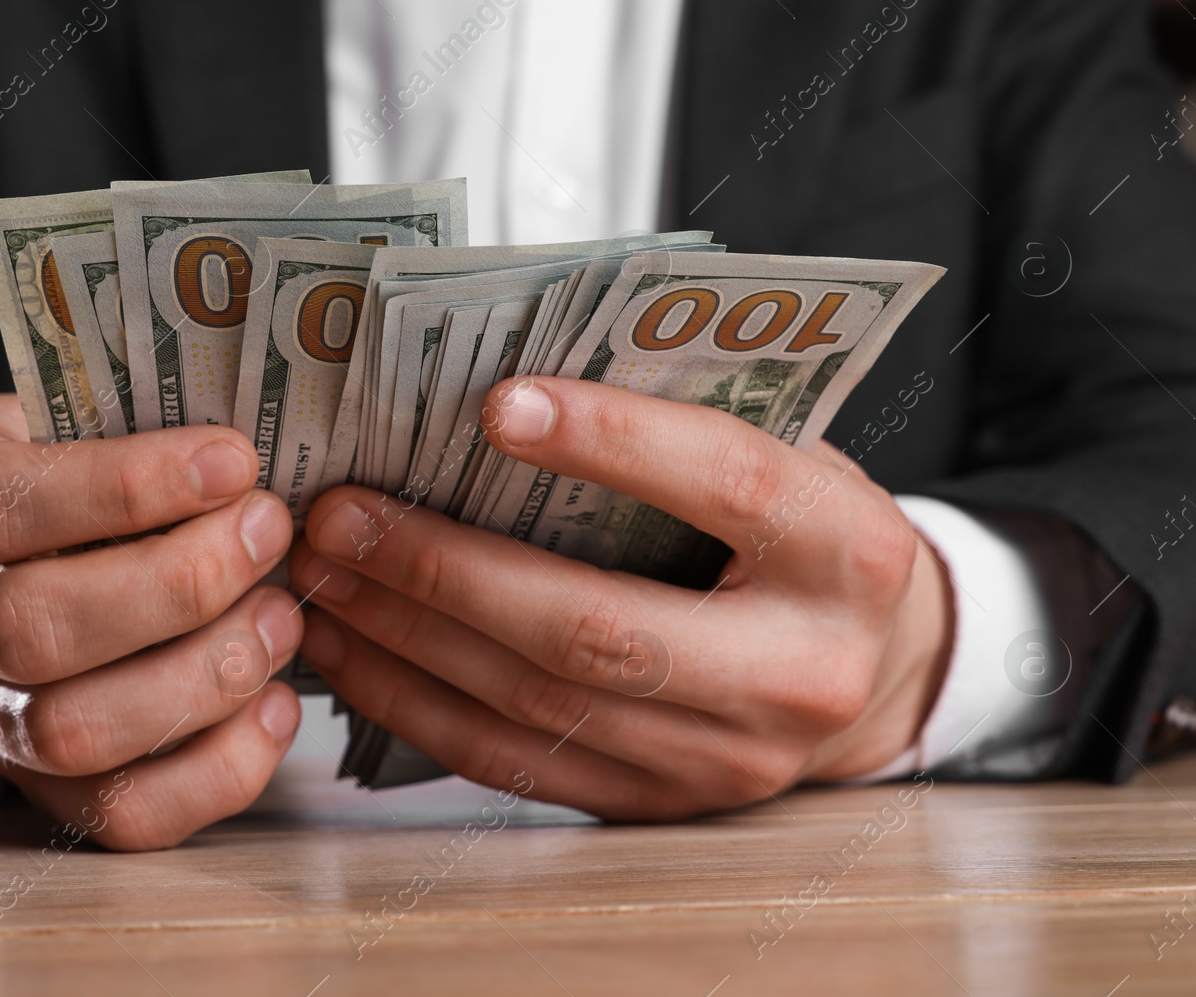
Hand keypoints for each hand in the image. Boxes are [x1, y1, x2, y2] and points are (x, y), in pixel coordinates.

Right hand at [0, 394, 300, 848]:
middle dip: (177, 584)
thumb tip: (258, 458)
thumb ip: (144, 425)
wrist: (18, 566)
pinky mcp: (42, 789)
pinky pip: (121, 814)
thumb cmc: (80, 473)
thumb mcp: (86, 415)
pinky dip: (220, 768)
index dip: (122, 487)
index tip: (234, 461)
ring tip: (283, 618)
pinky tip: (278, 706)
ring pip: (72, 731)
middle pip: (29, 629)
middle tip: (271, 533)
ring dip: (205, 676)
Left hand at [290, 376, 952, 818]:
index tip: (490, 402)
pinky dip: (419, 708)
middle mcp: (800, 672)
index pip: (726, 486)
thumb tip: (497, 389)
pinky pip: (519, 765)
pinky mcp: (664, 807)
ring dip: (407, 640)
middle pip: (600, 627)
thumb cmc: (800, 535)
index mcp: (845, 553)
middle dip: (448, 570)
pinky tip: (353, 654)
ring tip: (322, 577)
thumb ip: (680, 420)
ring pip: (540, 705)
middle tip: (341, 515)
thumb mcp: (783, 454)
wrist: (873, 668)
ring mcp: (729, 759)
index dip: (610, 440)